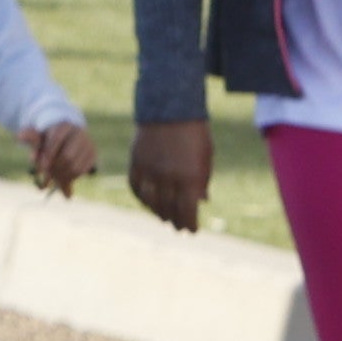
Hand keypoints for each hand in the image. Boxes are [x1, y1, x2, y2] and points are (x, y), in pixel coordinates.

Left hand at [25, 118, 97, 195]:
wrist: (65, 137)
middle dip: (55, 169)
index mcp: (64, 126)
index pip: (56, 140)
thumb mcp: (38, 137)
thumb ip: (30, 136)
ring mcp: (88, 144)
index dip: (49, 155)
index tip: (41, 168)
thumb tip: (19, 136)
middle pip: (67, 156)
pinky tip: (61, 178)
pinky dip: (70, 178)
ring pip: (75, 166)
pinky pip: (81, 171)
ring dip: (61, 176)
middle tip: (45, 178)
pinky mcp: (93, 155)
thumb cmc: (48, 138)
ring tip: (51, 180)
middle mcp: (79, 133)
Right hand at [129, 117, 212, 232]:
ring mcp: (150, 171)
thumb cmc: (194, 133)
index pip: (188, 210)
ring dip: (158, 213)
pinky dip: (143, 198)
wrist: (170, 109)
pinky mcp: (136, 164)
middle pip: (169, 209)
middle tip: (178, 227)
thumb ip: (202, 180)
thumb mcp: (205, 157)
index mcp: (190, 176)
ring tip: (164, 217)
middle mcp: (168, 177)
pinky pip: (137, 188)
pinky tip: (149, 202)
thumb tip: (202, 201)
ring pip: (151, 202)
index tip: (192, 230)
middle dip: (175, 221)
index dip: (190, 223)